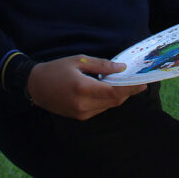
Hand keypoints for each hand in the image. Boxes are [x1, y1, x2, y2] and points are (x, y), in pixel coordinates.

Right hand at [25, 55, 144, 119]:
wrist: (35, 86)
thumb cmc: (56, 69)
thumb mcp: (79, 61)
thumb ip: (102, 65)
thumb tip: (122, 68)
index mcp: (83, 88)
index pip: (114, 92)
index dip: (130, 88)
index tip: (143, 82)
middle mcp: (83, 104)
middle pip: (114, 101)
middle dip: (128, 92)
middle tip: (139, 82)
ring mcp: (81, 113)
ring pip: (108, 106)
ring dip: (119, 96)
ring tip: (126, 84)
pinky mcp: (80, 117)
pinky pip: (100, 109)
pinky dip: (108, 100)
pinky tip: (110, 90)